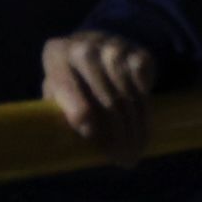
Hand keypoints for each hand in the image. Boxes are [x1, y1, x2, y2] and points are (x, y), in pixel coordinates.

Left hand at [41, 31, 156, 165]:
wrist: (97, 44)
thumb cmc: (70, 77)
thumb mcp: (55, 89)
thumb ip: (58, 111)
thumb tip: (72, 142)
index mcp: (56, 55)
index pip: (67, 86)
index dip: (78, 112)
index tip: (89, 135)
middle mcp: (85, 48)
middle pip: (105, 97)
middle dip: (118, 133)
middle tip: (123, 158)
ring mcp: (115, 48)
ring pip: (129, 95)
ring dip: (136, 126)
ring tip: (137, 149)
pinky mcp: (137, 53)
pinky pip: (144, 86)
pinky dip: (146, 108)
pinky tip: (145, 126)